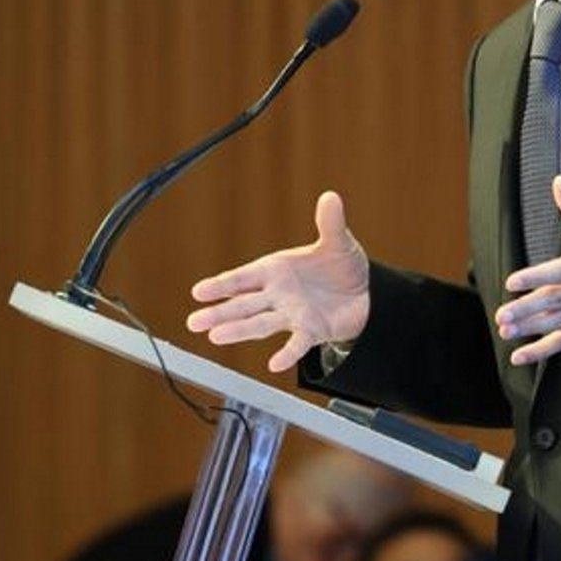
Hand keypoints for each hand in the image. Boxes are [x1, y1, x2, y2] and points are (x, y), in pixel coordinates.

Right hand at [186, 191, 368, 372]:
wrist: (366, 293)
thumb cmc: (342, 266)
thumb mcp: (337, 242)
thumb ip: (330, 223)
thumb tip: (331, 196)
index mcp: (276, 270)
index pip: (243, 277)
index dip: (222, 284)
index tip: (199, 291)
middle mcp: (277, 294)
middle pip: (243, 304)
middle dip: (219, 312)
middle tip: (194, 322)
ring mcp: (291, 314)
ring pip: (261, 323)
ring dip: (240, 330)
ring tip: (216, 337)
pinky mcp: (310, 331)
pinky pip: (296, 343)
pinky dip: (287, 353)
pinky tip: (275, 363)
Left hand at [496, 176, 560, 364]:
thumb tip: (558, 185)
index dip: (538, 277)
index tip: (514, 281)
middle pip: (557, 300)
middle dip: (527, 308)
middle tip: (502, 314)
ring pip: (559, 322)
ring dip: (531, 328)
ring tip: (506, 330)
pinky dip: (544, 350)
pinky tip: (523, 355)